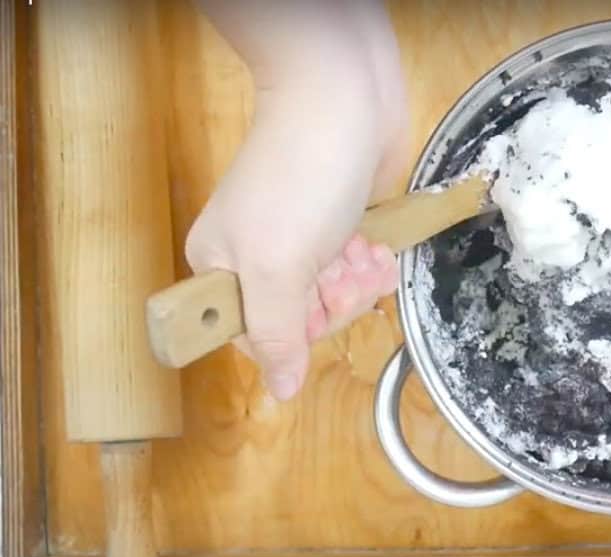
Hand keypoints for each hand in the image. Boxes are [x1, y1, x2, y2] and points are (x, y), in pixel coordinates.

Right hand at [187, 0, 406, 400]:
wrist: (347, 99)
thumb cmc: (302, 181)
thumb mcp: (276, 268)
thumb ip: (275, 333)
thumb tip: (278, 392)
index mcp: (221, 269)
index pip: (259, 338)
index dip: (298, 334)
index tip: (318, 303)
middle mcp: (258, 259)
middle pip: (306, 320)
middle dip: (338, 300)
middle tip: (346, 266)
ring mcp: (302, 241)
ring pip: (338, 295)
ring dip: (360, 279)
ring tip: (364, 249)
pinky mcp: (340, 224)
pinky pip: (358, 267)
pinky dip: (373, 261)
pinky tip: (378, 246)